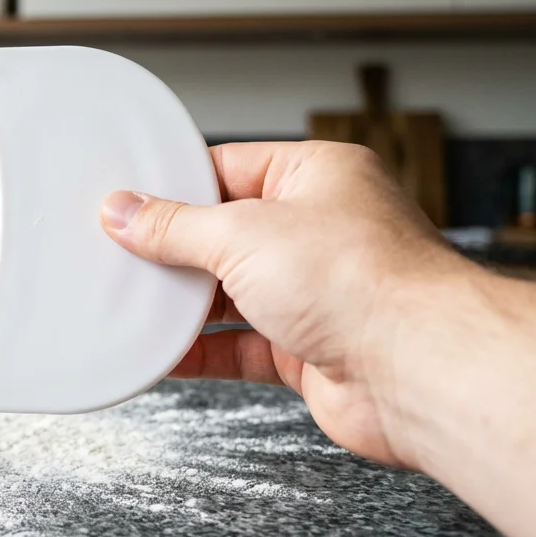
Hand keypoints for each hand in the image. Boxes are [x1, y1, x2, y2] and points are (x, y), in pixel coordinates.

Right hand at [99, 141, 472, 469]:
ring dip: (185, 304)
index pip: (230, 167)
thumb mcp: (243, 233)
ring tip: (131, 302)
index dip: (175, 186)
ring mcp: (317, 292)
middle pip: (226, 234)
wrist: (417, 369)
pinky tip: (162, 353)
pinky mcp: (310, 349)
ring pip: (232, 293)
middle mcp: (322, 230)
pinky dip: (200, 352)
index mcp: (318, 175)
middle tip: (118, 254)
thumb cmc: (363, 281)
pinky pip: (240, 346)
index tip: (125, 201)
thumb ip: (175, 226)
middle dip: (175, 250)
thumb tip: (124, 212)